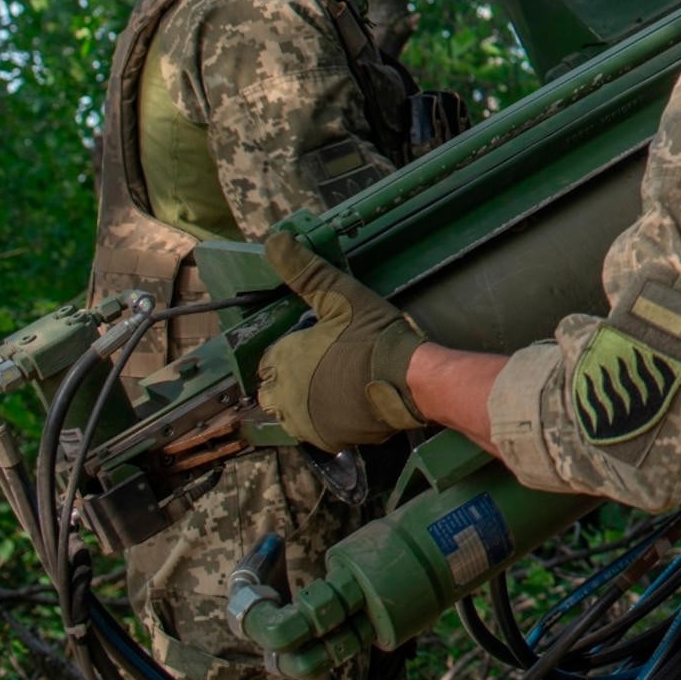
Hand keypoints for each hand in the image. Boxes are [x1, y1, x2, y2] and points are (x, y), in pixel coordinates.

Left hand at [258, 229, 426, 452]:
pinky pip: (315, 431)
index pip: (271, 356)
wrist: (409, 380)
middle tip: (325, 365)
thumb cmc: (373, 337)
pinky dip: (327, 420)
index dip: (292, 348)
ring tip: (336, 385)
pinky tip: (348, 404)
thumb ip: (305, 270)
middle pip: (274, 388)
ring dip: (305, 401)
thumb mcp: (341, 296)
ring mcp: (303, 422)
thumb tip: (275, 239)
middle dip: (291, 378)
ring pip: (291, 412)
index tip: (316, 343)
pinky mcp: (326, 440)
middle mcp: (283, 395)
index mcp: (282, 360)